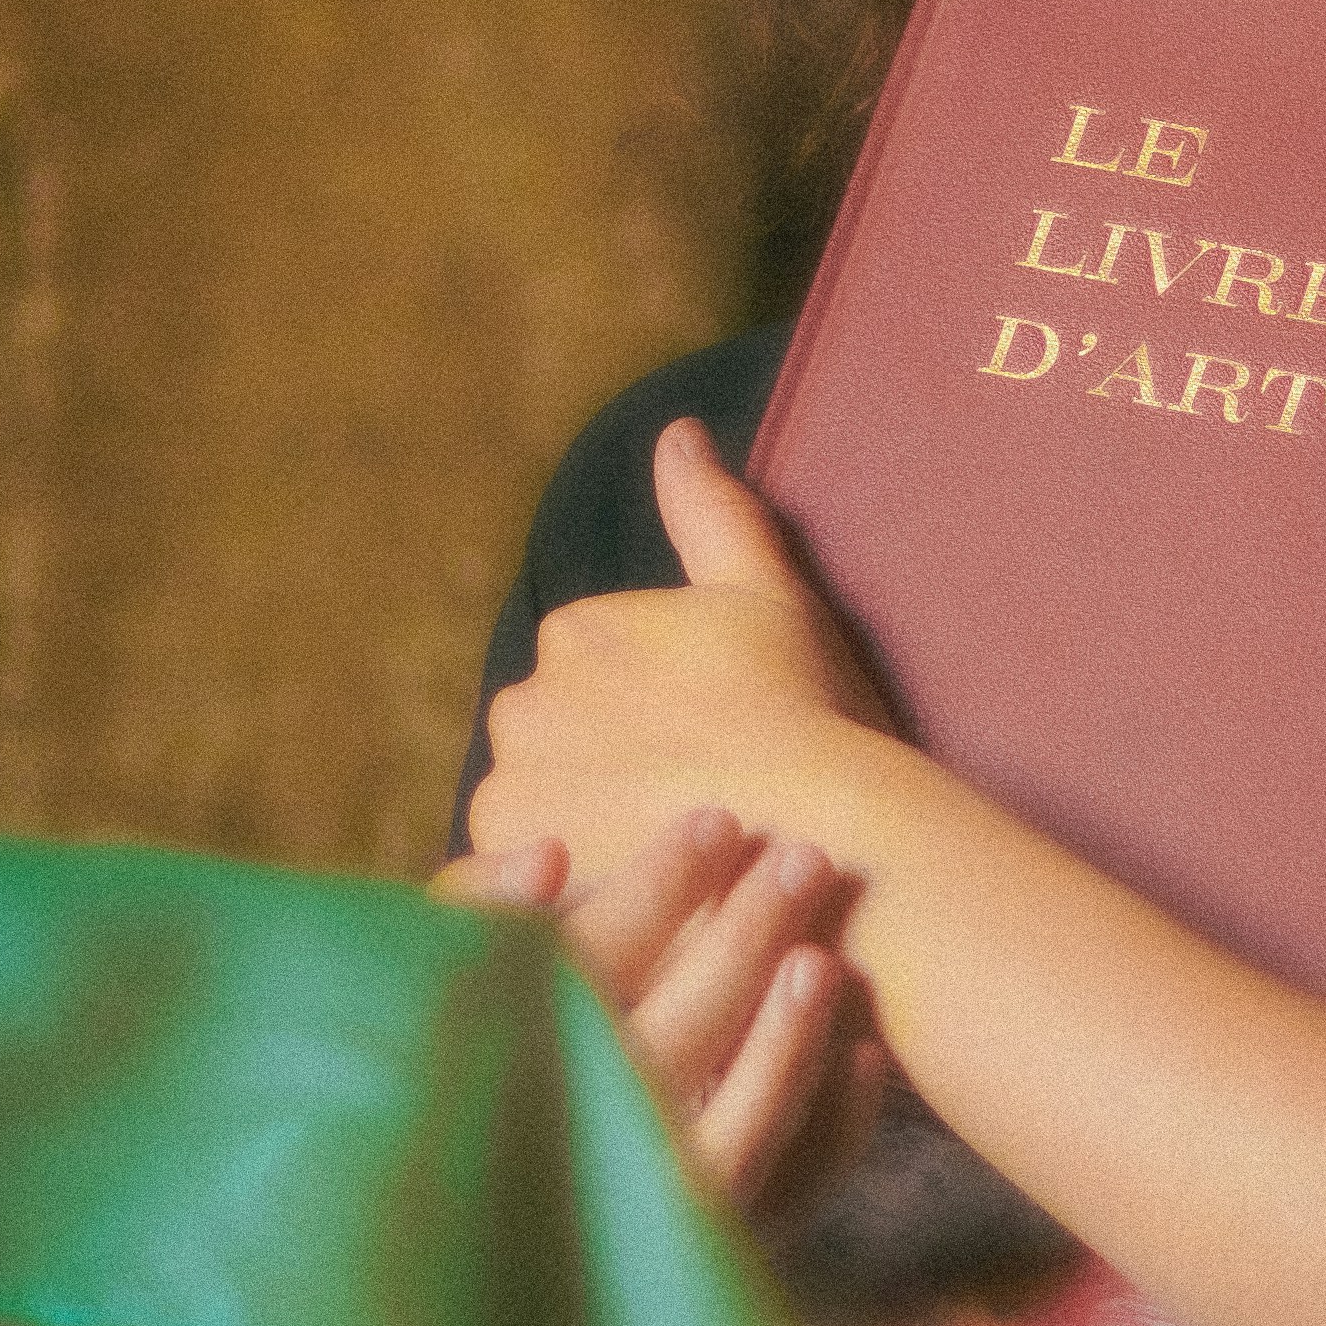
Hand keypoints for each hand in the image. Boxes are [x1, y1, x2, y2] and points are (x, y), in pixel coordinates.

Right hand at [441, 798, 889, 1224]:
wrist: (426, 1241)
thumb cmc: (439, 1060)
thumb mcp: (422, 980)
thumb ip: (476, 910)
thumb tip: (554, 853)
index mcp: (492, 1068)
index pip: (586, 966)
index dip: (655, 891)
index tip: (719, 820)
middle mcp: (561, 1151)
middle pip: (674, 1039)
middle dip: (743, 941)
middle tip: (803, 859)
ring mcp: (629, 1220)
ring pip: (732, 1139)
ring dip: (788, 1042)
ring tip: (828, 957)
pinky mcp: (682, 1258)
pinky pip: (777, 1202)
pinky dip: (829, 1130)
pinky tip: (866, 1055)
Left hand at [465, 420, 892, 897]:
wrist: (815, 824)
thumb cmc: (804, 708)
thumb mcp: (766, 592)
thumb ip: (711, 511)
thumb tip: (675, 431)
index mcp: (574, 630)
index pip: (592, 680)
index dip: (653, 722)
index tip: (707, 749)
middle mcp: (524, 702)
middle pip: (556, 745)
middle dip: (606, 773)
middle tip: (685, 809)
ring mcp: (510, 788)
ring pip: (539, 810)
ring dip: (583, 827)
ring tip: (660, 862)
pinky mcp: (514, 870)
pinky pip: (529, 878)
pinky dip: (566, 882)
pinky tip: (629, 893)